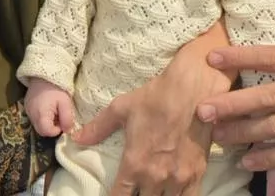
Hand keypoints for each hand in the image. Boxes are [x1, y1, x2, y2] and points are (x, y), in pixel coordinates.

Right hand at [25, 78, 75, 137]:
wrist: (45, 72)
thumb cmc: (57, 88)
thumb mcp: (66, 103)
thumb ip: (67, 119)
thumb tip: (67, 131)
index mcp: (41, 114)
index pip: (47, 132)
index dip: (57, 130)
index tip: (62, 121)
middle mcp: (31, 114)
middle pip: (41, 130)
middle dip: (51, 127)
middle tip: (59, 116)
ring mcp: (27, 110)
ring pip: (37, 124)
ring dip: (46, 122)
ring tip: (54, 110)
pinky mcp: (26, 105)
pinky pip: (34, 116)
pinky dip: (41, 116)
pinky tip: (47, 106)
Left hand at [74, 27, 231, 195]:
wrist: (192, 90)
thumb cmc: (155, 97)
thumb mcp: (121, 108)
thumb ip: (98, 128)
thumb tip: (77, 138)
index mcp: (135, 164)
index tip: (113, 195)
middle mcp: (156, 177)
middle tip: (134, 189)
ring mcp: (179, 179)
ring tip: (151, 192)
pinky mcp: (197, 175)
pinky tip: (172, 194)